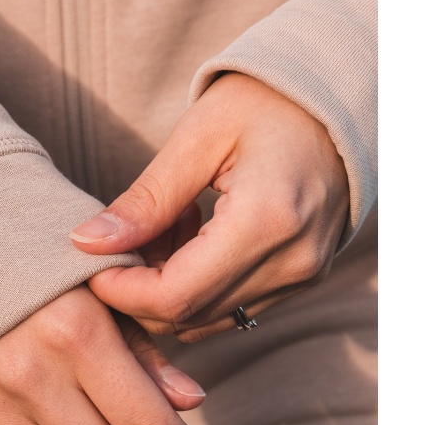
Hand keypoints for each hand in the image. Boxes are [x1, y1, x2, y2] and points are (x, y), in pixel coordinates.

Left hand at [70, 73, 348, 340]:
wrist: (337, 104)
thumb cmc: (266, 104)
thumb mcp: (198, 139)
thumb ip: (145, 201)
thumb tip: (88, 243)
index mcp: (267, 221)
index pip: (175, 296)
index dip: (121, 292)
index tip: (92, 264)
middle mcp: (291, 262)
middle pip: (187, 317)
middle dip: (138, 290)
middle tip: (127, 236)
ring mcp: (300, 277)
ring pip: (205, 320)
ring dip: (166, 289)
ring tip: (168, 227)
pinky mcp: (300, 280)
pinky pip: (230, 308)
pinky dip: (196, 287)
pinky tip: (195, 239)